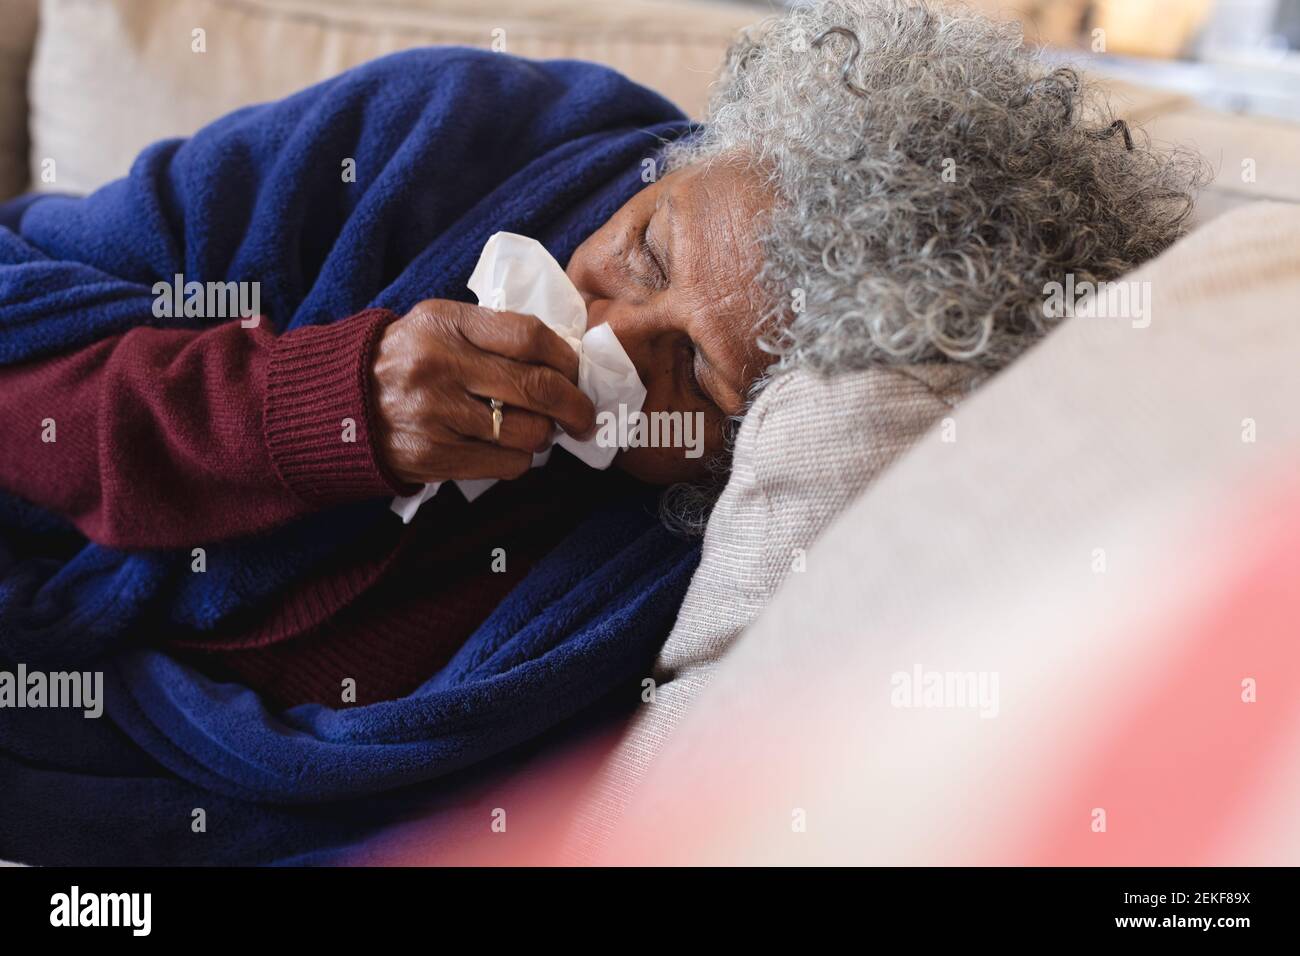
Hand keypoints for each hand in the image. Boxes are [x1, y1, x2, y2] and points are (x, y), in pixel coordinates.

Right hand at [370, 299, 594, 484]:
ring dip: (543, 436)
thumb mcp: (437, 324)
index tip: (576, 371)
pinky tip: (505, 449)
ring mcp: (436, 414)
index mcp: (446, 323)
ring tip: (535, 430)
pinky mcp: (433, 456)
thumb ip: (490, 333)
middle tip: (583, 416)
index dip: (566, 358)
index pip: (529, 335)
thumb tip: (561, 360)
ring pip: (526, 432)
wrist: (336, 403)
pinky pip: (505, 464)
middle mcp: (441, 366)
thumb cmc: (404, 360)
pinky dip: (517, 460)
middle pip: (537, 388)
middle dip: (575, 406)